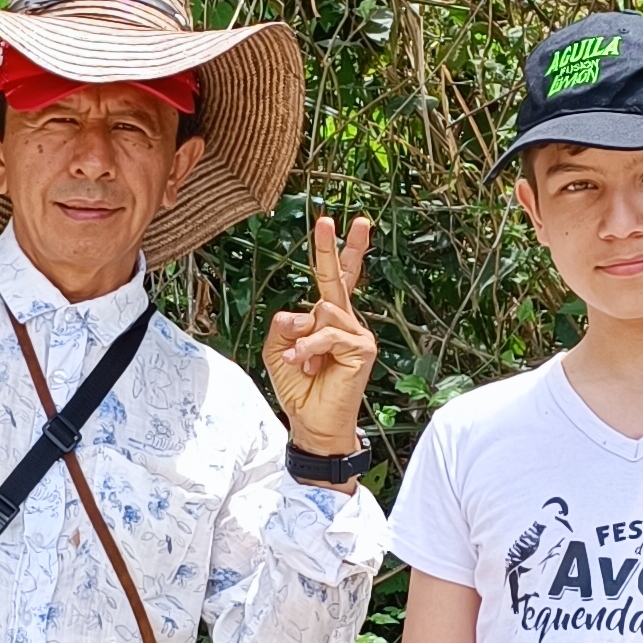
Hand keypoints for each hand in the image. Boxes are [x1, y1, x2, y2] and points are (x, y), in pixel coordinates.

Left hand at [265, 212, 375, 453]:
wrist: (313, 422)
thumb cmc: (300, 387)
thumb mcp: (279, 349)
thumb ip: (284, 324)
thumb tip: (298, 312)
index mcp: (328, 318)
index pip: (334, 279)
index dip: (334, 250)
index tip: (330, 222)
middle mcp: (346, 321)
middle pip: (339, 277)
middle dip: (331, 248)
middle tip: (326, 220)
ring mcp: (357, 333)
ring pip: (322, 312)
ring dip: (303, 339)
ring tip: (301, 362)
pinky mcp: (363, 348)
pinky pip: (327, 334)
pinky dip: (309, 349)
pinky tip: (304, 364)